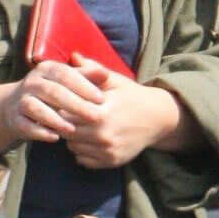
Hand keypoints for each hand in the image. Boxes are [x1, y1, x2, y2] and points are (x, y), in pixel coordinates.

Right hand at [1, 59, 105, 144]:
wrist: (16, 106)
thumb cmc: (52, 92)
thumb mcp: (68, 81)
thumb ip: (86, 76)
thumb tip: (105, 74)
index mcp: (47, 69)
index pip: (65, 74)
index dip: (83, 86)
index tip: (101, 99)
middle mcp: (32, 82)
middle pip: (53, 92)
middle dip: (75, 105)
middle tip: (95, 117)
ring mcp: (21, 100)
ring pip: (36, 108)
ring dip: (55, 119)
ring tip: (73, 129)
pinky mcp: (15, 118)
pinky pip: (26, 125)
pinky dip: (40, 132)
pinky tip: (55, 138)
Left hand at [62, 59, 193, 167]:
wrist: (157, 118)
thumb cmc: (132, 96)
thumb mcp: (114, 80)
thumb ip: (92, 69)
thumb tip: (73, 56)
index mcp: (102, 112)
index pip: (66, 113)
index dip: (61, 107)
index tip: (61, 103)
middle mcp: (104, 134)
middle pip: (66, 131)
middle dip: (64, 123)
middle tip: (68, 115)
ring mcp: (107, 150)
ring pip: (72, 147)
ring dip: (72, 138)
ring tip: (79, 126)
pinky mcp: (111, 161)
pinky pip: (83, 160)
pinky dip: (82, 152)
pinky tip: (89, 140)